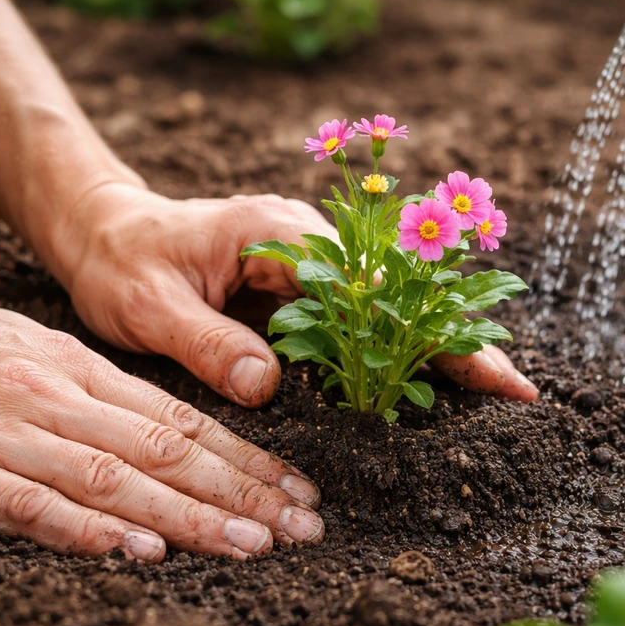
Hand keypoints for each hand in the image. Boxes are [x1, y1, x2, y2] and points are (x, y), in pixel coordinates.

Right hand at [0, 297, 324, 560]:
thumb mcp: (43, 354)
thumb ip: (108, 394)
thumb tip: (180, 434)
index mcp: (82, 369)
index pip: (183, 420)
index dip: (247, 458)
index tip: (297, 490)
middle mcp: (57, 400)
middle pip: (164, 451)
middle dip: (240, 492)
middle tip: (298, 527)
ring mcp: (10, 438)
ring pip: (113, 479)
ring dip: (186, 516)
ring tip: (247, 543)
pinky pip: (32, 507)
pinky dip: (89, 530)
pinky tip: (140, 552)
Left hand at [57, 182, 538, 406]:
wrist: (107, 233)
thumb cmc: (123, 261)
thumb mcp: (148, 305)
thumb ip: (206, 343)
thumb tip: (268, 388)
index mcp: (282, 236)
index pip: (376, 288)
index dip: (431, 330)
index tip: (485, 368)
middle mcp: (310, 244)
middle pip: (400, 296)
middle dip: (458, 340)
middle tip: (516, 392)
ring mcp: (311, 264)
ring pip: (389, 308)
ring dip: (437, 346)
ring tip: (493, 391)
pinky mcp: (302, 287)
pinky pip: (359, 320)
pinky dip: (397, 349)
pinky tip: (427, 382)